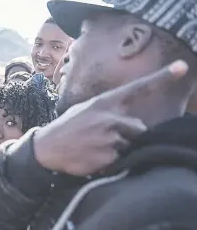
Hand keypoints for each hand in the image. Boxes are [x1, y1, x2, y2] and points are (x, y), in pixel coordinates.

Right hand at [34, 60, 187, 176]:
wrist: (47, 148)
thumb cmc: (67, 128)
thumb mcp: (84, 110)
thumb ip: (107, 110)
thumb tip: (127, 117)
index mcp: (104, 102)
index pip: (137, 88)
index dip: (161, 77)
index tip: (182, 67)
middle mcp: (110, 117)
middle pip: (139, 128)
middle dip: (129, 136)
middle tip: (104, 140)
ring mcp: (110, 137)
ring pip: (130, 145)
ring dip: (118, 150)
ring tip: (95, 149)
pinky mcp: (108, 156)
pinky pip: (120, 160)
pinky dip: (110, 163)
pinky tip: (93, 158)